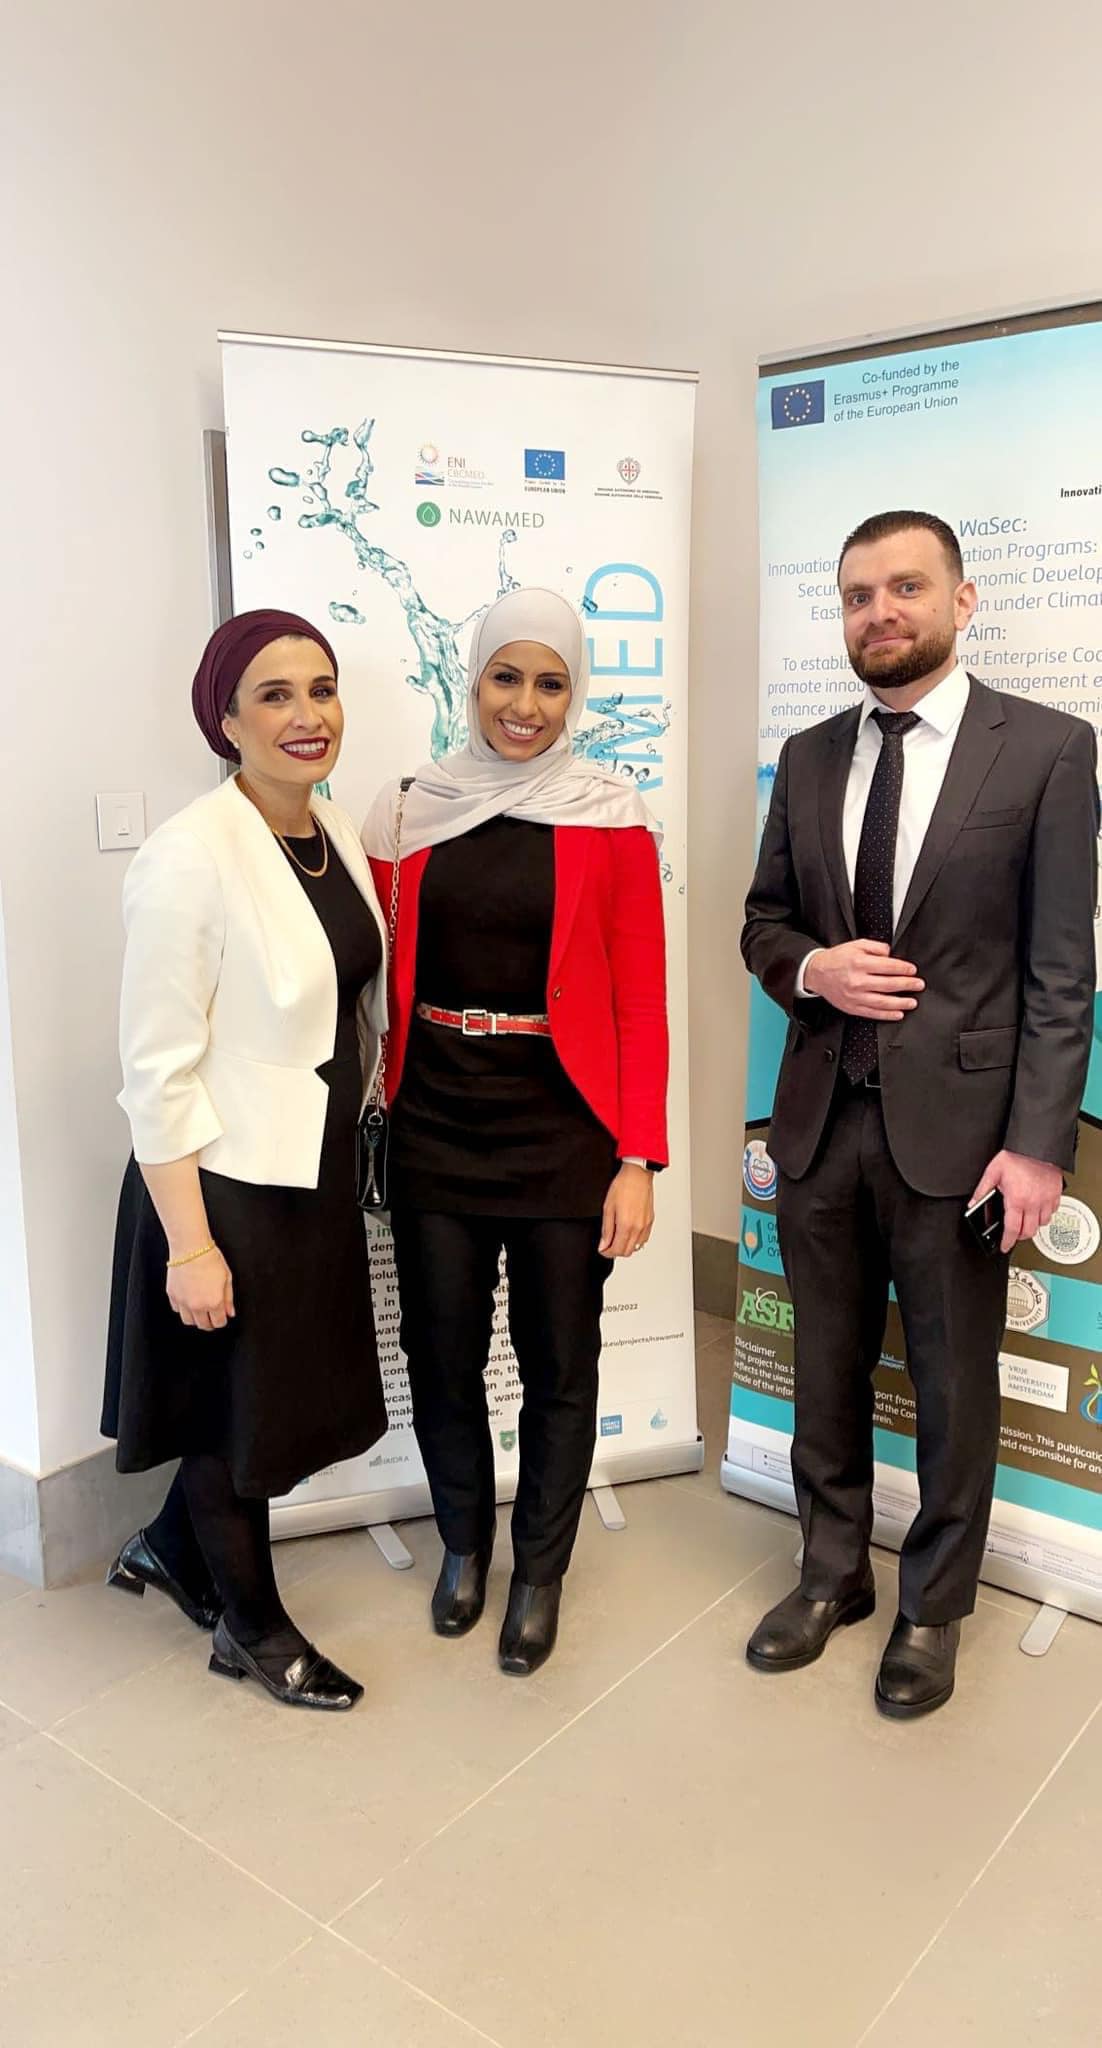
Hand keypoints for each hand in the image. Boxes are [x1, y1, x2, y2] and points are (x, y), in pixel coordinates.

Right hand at [166, 1248, 235, 1330]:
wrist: (191, 1248)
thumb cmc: (209, 1259)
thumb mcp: (227, 1278)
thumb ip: (228, 1298)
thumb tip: (230, 1312)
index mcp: (214, 1302)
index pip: (219, 1323)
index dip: (222, 1320)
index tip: (222, 1316)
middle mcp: (198, 1305)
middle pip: (203, 1325)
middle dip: (210, 1323)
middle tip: (212, 1316)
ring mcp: (183, 1302)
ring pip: (188, 1321)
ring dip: (195, 1318)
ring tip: (200, 1310)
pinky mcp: (172, 1296)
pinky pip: (177, 1310)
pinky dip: (183, 1308)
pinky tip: (189, 1301)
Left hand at [599, 1164, 654, 1258]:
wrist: (638, 1175)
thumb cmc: (623, 1186)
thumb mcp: (608, 1207)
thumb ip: (606, 1229)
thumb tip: (603, 1244)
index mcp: (626, 1225)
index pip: (616, 1250)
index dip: (607, 1252)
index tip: (602, 1249)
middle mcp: (638, 1228)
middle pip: (627, 1252)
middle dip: (615, 1252)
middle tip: (607, 1245)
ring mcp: (646, 1225)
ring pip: (636, 1247)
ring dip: (625, 1247)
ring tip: (617, 1238)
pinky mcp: (650, 1221)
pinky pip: (643, 1239)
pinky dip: (635, 1241)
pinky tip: (628, 1233)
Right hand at [804, 939, 923, 1019]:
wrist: (816, 973)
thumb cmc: (837, 959)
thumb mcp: (855, 945)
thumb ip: (875, 947)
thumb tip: (891, 954)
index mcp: (859, 962)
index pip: (888, 966)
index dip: (903, 968)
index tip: (912, 970)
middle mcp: (857, 980)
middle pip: (889, 984)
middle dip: (907, 984)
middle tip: (919, 985)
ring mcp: (854, 996)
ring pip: (883, 1002)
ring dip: (901, 1002)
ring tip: (913, 1002)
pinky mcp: (852, 1007)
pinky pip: (872, 1013)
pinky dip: (887, 1015)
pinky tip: (898, 1013)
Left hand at [970, 1151, 1063, 1253]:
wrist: (1036, 1145)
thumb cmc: (1017, 1156)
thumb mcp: (993, 1172)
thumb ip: (982, 1191)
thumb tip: (973, 1203)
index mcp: (1016, 1200)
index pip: (1012, 1230)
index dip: (1007, 1242)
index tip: (1005, 1246)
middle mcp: (1033, 1203)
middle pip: (1029, 1232)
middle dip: (1019, 1236)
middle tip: (1013, 1233)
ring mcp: (1046, 1200)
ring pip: (1042, 1224)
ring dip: (1032, 1225)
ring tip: (1025, 1219)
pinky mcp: (1056, 1195)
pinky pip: (1052, 1212)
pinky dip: (1045, 1214)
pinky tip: (1037, 1209)